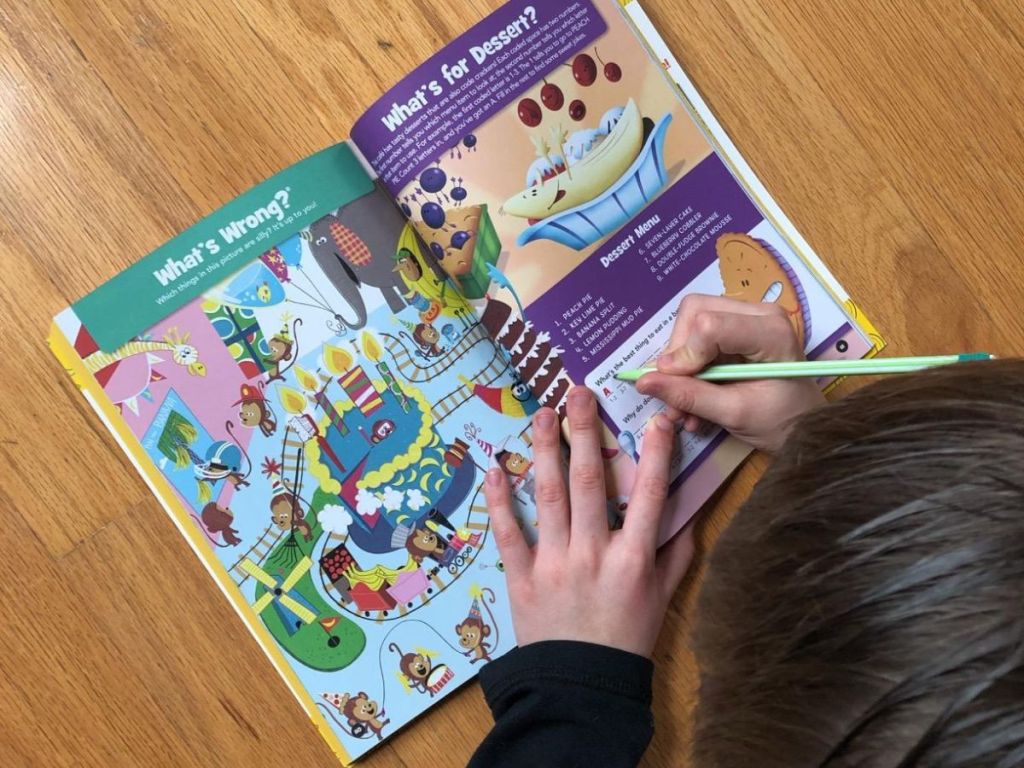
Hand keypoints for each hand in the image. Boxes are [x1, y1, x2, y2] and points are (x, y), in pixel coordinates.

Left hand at [484, 386, 693, 657]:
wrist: (581, 687)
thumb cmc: (626, 640)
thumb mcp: (661, 598)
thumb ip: (675, 554)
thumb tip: (688, 514)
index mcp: (633, 559)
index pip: (649, 495)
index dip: (655, 453)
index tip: (657, 417)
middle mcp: (593, 553)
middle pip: (588, 482)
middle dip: (585, 432)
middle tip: (579, 392)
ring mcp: (554, 563)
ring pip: (548, 496)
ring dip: (545, 450)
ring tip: (543, 414)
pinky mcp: (521, 577)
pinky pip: (509, 533)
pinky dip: (499, 501)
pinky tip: (495, 468)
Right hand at [636, 294, 824, 453]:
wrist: (806, 427)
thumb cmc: (782, 422)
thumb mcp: (734, 414)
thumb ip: (689, 396)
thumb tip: (642, 382)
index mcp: (770, 330)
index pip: (709, 325)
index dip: (684, 355)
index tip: (676, 387)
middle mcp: (758, 312)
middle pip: (694, 312)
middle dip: (678, 356)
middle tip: (677, 397)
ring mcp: (747, 316)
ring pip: (689, 321)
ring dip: (679, 364)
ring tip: (683, 405)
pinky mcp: (736, 326)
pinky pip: (696, 333)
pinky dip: (687, 364)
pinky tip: (692, 395)